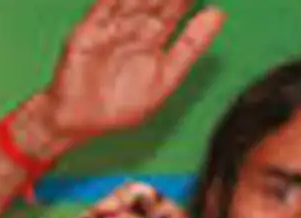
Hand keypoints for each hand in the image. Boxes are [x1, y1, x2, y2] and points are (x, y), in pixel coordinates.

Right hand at [23, 0, 224, 154]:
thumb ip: (192, 45)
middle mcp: (133, 26)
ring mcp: (109, 27)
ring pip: (131, 0)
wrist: (82, 122)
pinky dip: (113, 1)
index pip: (175, 7)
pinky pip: (102, 9)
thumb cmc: (122, 103)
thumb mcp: (168, 75)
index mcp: (153, 36)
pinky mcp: (86, 34)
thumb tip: (219, 13)